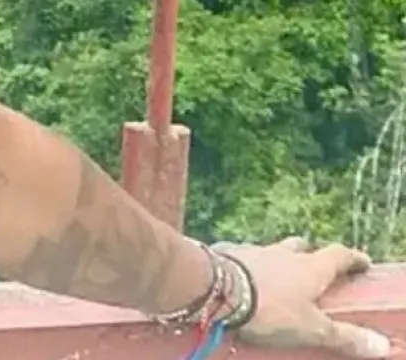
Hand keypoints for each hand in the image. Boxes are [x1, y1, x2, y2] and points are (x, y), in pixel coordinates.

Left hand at [220, 237, 391, 357]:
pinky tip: (241, 276)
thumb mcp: (312, 329)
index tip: (361, 261)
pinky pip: (240, 257)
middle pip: (301, 247)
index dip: (352, 259)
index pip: (338, 256)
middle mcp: (282, 253)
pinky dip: (245, 265)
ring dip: (275, 260)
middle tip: (314, 266)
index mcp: (310, 267)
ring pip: (269, 251)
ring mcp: (251, 251)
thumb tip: (379, 345)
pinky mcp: (224, 256)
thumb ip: (344, 336)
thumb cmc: (268, 308)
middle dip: (310, 255)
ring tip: (275, 275)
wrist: (212, 289)